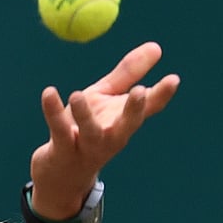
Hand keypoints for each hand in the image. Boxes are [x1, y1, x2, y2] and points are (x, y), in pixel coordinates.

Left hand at [29, 41, 179, 219]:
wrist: (60, 175)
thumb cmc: (86, 131)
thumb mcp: (106, 99)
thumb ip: (128, 74)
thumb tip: (156, 47)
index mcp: (123, 122)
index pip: (148, 109)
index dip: (161, 95)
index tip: (174, 79)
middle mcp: (111, 137)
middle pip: (127, 126)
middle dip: (134, 110)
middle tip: (140, 91)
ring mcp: (87, 147)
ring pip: (91, 133)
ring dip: (85, 116)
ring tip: (77, 95)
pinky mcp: (62, 151)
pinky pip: (59, 130)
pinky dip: (53, 112)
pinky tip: (49, 93)